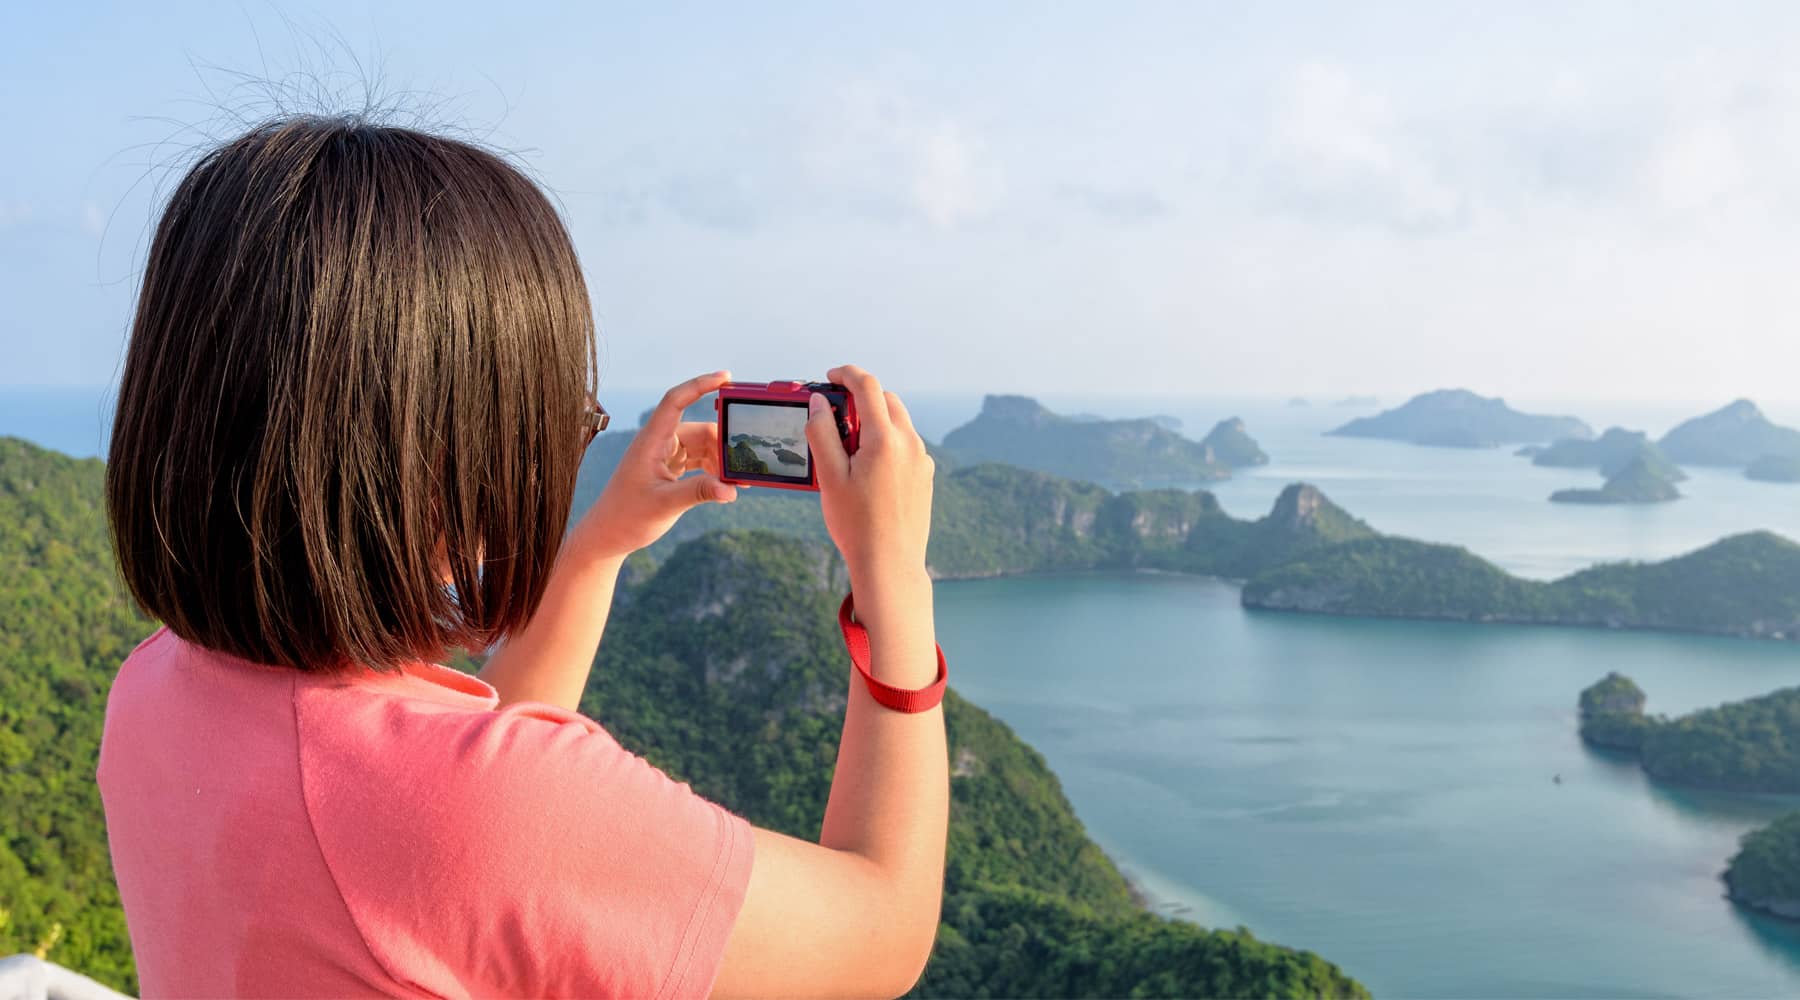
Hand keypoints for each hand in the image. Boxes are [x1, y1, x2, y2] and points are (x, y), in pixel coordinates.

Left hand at [575, 371, 738, 559]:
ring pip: (701, 446)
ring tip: (738, 479)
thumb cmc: (626, 517)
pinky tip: (726, 483)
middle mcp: (657, 443)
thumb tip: (732, 490)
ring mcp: (663, 455)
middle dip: (723, 442)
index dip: (700, 385)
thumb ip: (699, 493)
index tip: (727, 378)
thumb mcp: (665, 505)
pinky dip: (713, 469)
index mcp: (651, 441)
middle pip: (698, 429)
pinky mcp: (668, 469)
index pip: (676, 401)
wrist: (607, 536)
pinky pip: (697, 460)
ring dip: (720, 459)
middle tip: (744, 458)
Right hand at [806, 365, 933, 601]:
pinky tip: (867, 469)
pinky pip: (905, 445)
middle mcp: (910, 444)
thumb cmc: (856, 524)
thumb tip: (821, 402)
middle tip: (835, 417)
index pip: (868, 386)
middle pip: (887, 400)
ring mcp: (922, 460)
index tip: (830, 377)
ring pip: (898, 422)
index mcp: (885, 439)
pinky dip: (886, 442)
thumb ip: (822, 432)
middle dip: (861, 399)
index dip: (846, 374)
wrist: (890, 564)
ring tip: (848, 449)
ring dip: (875, 421)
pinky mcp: (925, 476)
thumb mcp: (829, 476)